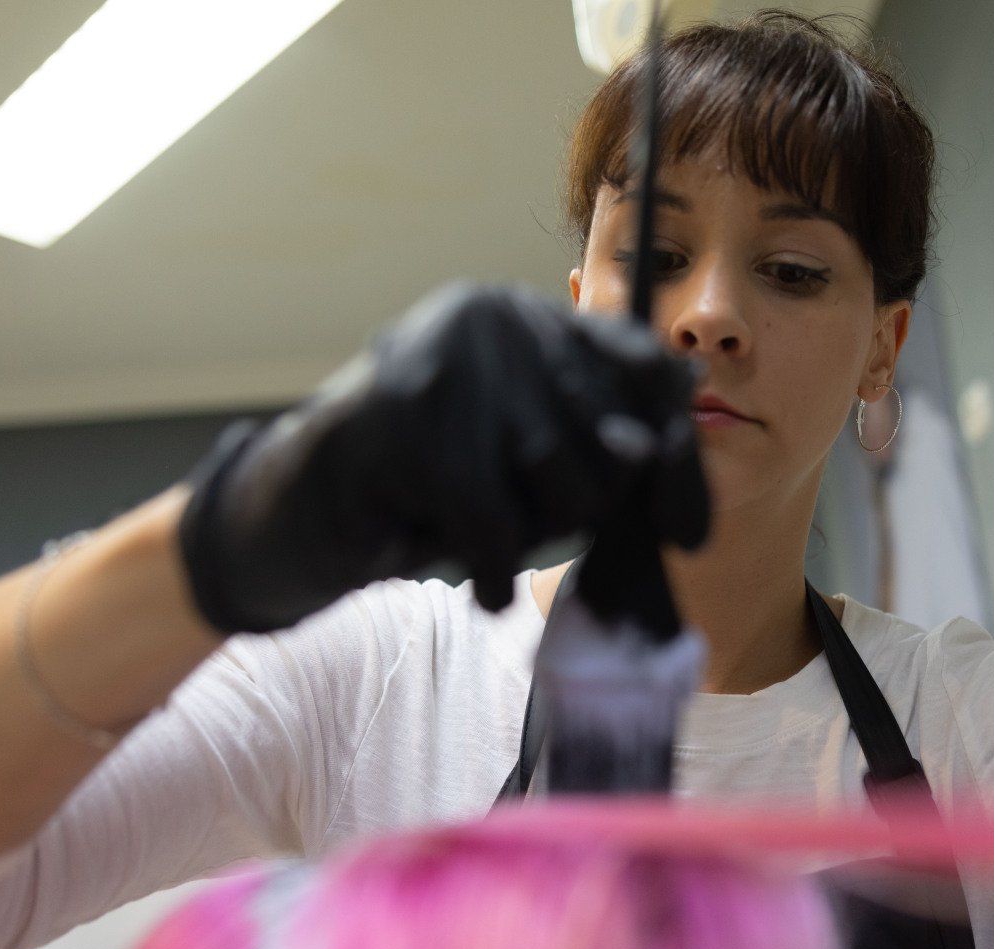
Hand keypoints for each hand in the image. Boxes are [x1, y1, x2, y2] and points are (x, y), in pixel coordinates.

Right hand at [175, 282, 707, 633]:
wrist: (304, 504)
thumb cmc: (434, 486)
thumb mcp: (531, 461)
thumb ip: (604, 436)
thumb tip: (683, 404)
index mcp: (532, 315)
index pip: (645, 371)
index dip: (679, 462)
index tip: (689, 539)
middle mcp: (496, 317)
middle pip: (611, 442)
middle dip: (585, 514)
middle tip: (524, 533)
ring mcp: (448, 362)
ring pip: (562, 484)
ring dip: (530, 540)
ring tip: (482, 540)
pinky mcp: (406, 420)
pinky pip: (495, 524)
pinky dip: (496, 573)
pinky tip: (483, 587)